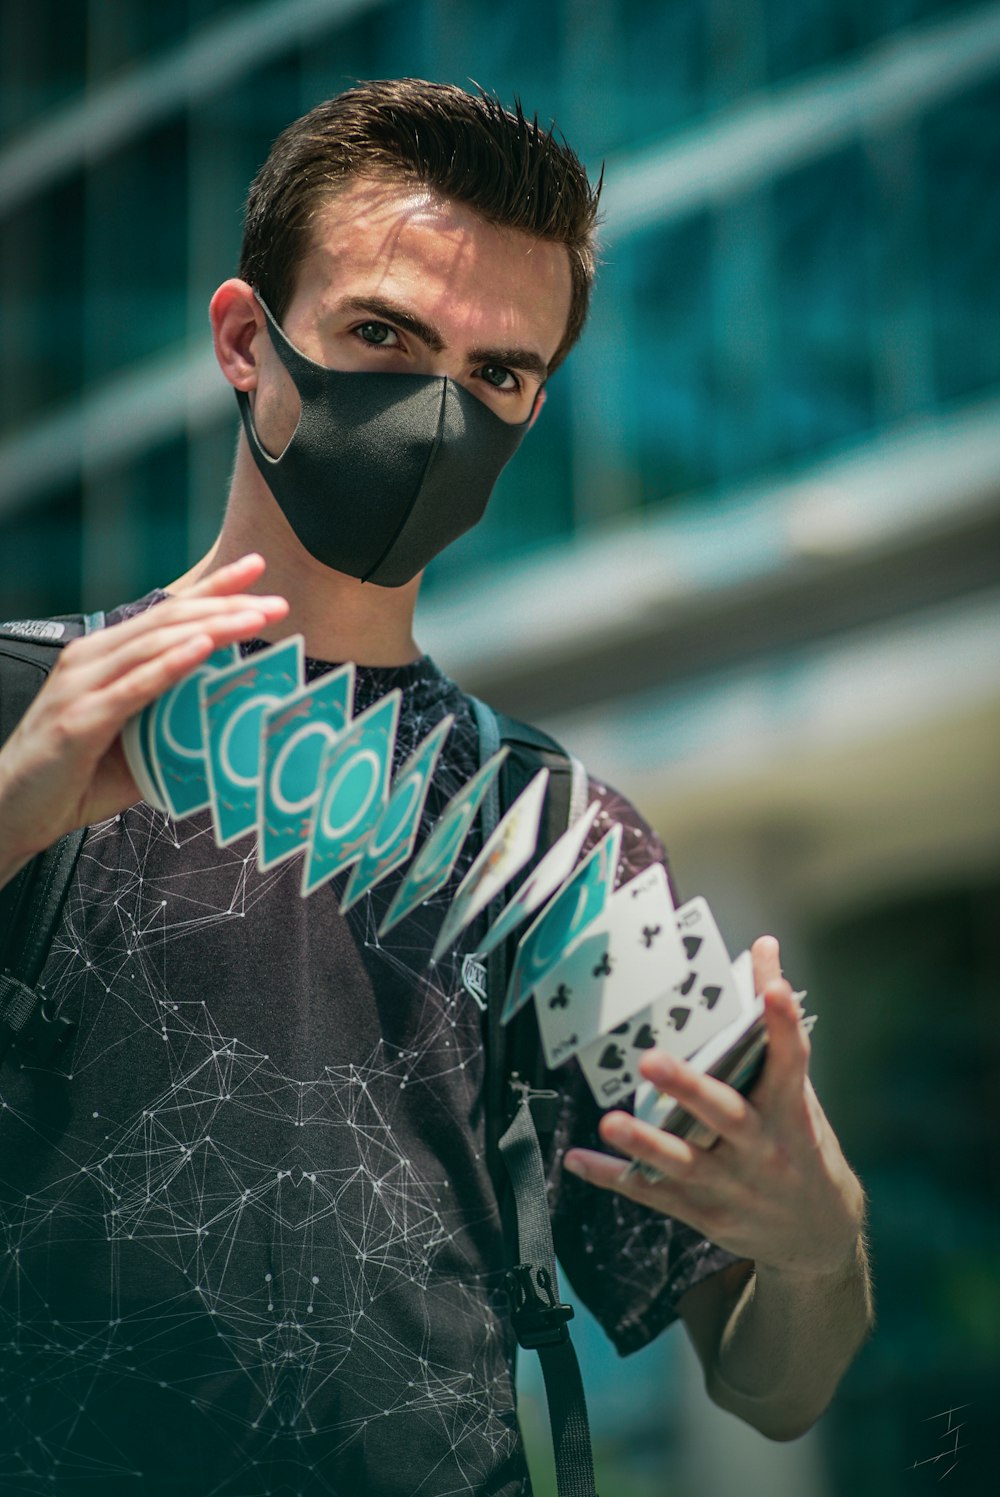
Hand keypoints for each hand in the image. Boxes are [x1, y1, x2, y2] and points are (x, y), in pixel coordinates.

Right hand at [0, 554, 288, 882]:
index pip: (166, 611)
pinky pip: (134, 687)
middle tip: (276, 601)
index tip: (255, 568)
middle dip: (226, 604)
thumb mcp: (133, 741)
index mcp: (105, 656)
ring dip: (211, 628)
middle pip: (169, 619)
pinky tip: (202, 650)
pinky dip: (172, 665)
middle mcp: (92, 659)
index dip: (212, 586)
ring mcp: (83, 685)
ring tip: (254, 619)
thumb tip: (225, 724)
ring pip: (156, 644)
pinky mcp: (80, 719)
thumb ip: (171, 722)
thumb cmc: (73, 776)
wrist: (12, 810)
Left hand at [563, 936, 865, 1277]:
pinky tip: (578, 1160)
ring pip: (686, 1163)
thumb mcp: (796, 1091)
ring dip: (646, 1143)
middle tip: (652, 1061)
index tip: (772, 988)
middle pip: (726, 1116)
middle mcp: (762, 1147)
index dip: (782, 1024)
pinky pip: (655, 1194)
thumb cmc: (799, 1142)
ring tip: (610, 1121)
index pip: (790, 1060)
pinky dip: (615, 1177)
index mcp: (788, 1110)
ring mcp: (732, 1184)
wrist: (817, 1233)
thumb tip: (763, 948)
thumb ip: (772, 1026)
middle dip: (690, 1089)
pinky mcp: (706, 1211)